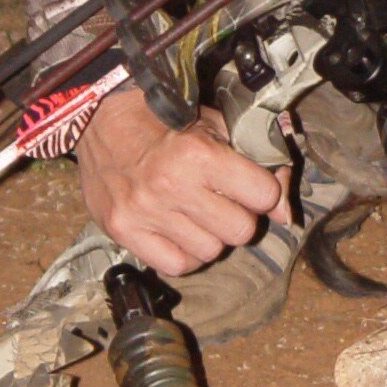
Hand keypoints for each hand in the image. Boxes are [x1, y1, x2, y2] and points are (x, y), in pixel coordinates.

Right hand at [77, 83, 289, 278]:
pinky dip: (186, 255)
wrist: (100, 121)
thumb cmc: (163, 122)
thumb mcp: (216, 127)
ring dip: (212, 236)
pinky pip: (177, 265)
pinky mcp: (124, 231)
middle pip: (240, 230)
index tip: (252, 187)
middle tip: (223, 201)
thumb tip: (286, 214)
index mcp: (199, 155)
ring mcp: (146, 213)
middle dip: (240, 216)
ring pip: (211, 251)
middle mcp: (172, 187)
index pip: (263, 195)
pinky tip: (181, 233)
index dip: (264, 191)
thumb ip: (256, 165)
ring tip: (198, 214)